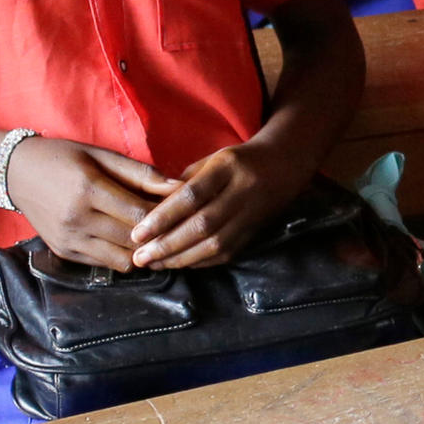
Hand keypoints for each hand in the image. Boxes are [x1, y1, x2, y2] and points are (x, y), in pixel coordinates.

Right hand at [2, 134, 172, 267]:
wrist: (16, 173)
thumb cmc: (64, 158)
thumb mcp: (101, 155)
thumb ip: (140, 173)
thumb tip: (178, 187)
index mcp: (88, 189)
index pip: (140, 213)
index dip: (167, 215)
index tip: (183, 210)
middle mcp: (76, 219)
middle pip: (134, 239)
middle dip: (160, 236)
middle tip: (177, 227)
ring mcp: (68, 240)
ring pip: (123, 259)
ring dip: (144, 252)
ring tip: (156, 237)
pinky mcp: (64, 253)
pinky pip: (105, 264)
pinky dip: (123, 256)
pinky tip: (131, 243)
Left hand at [130, 139, 315, 270]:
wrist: (285, 165)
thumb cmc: (238, 161)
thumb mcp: (211, 160)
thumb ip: (184, 183)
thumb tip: (152, 211)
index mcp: (228, 167)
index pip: (192, 196)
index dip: (163, 217)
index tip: (138, 233)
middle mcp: (243, 192)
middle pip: (202, 225)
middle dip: (168, 245)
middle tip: (140, 257)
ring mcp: (252, 215)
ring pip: (215, 244)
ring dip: (181, 258)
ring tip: (154, 264)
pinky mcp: (255, 233)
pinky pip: (226, 254)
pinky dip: (199, 262)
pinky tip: (178, 264)